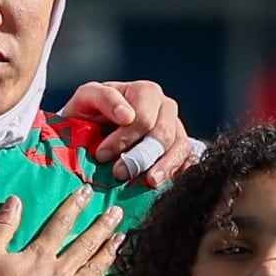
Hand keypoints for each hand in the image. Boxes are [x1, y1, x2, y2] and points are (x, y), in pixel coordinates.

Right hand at [0, 186, 123, 275]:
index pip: (62, 223)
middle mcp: (61, 270)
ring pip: (95, 268)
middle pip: (86, 244)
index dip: (75, 205)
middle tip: (117, 212)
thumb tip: (15, 199)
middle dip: (103, 225)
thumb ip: (5, 225)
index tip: (88, 192)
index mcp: (41, 254)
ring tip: (123, 238)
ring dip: (110, 251)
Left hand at [59, 80, 200, 186]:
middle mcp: (165, 107)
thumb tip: (127, 116)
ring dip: (165, 167)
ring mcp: (176, 128)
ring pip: (180, 147)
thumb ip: (104, 98)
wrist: (89, 131)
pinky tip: (165, 184)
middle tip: (119, 173)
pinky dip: (178, 171)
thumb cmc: (89, 113)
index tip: (102, 155)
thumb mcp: (87, 98)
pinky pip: (188, 160)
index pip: (143, 118)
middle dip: (141, 156)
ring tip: (150, 182)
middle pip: (163, 134)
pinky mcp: (179, 148)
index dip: (124, 139)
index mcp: (145, 92)